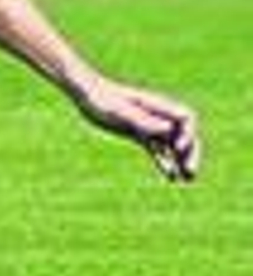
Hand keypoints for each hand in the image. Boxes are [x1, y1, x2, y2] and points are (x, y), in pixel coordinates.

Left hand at [72, 76, 200, 181]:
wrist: (86, 95)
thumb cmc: (102, 99)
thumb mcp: (121, 111)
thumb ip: (143, 120)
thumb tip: (168, 130)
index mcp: (156, 106)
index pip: (186, 118)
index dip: (188, 134)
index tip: (178, 148)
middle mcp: (157, 115)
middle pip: (184, 134)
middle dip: (191, 153)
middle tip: (191, 172)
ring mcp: (148, 125)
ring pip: (173, 145)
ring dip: (181, 161)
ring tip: (187, 180)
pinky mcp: (138, 134)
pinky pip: (157, 150)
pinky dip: (165, 162)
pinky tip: (171, 177)